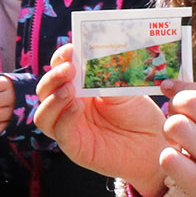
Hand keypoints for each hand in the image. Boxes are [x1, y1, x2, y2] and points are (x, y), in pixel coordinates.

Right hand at [35, 44, 170, 194]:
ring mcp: (69, 127)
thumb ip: (105, 75)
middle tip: (69, 69)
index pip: (58, 71)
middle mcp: (68, 106)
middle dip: (54, 77)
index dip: (60, 59)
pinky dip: (65, 117)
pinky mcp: (74, 146)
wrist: (152, 142)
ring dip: (53, 99)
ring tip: (70, 89)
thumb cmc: (139, 114)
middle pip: (45, 90)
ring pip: (43, 114)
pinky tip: (78, 107)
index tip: (70, 49)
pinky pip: (60, 132)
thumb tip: (94, 54)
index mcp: (78, 89)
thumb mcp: (123, 88)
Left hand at [159, 83, 195, 196]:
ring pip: (177, 126)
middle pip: (191, 102)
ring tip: (176, 145)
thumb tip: (183, 92)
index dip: (183, 87)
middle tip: (174, 121)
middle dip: (174, 107)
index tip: (168, 89)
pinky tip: (177, 166)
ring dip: (168, 133)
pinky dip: (167, 159)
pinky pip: (170, 159)